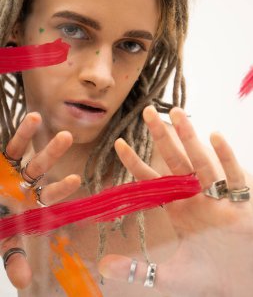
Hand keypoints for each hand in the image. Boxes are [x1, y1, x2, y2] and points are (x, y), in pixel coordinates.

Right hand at [0, 112, 80, 288]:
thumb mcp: (3, 238)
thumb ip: (13, 256)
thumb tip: (24, 283)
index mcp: (29, 203)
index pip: (48, 195)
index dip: (61, 188)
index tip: (76, 178)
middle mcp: (25, 185)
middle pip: (41, 167)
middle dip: (53, 153)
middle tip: (68, 136)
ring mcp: (14, 170)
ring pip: (28, 152)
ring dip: (38, 138)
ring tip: (44, 120)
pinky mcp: (3, 159)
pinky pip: (13, 145)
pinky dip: (22, 132)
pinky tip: (33, 118)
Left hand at [98, 106, 252, 296]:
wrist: (245, 282)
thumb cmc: (211, 275)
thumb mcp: (171, 276)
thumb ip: (138, 271)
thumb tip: (103, 268)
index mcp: (178, 208)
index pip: (153, 181)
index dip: (136, 162)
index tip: (118, 143)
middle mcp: (195, 196)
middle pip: (175, 161)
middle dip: (161, 137)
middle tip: (146, 112)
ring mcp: (217, 195)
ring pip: (201, 161)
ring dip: (189, 138)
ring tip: (177, 113)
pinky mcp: (241, 201)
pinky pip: (232, 175)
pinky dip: (225, 157)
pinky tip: (214, 136)